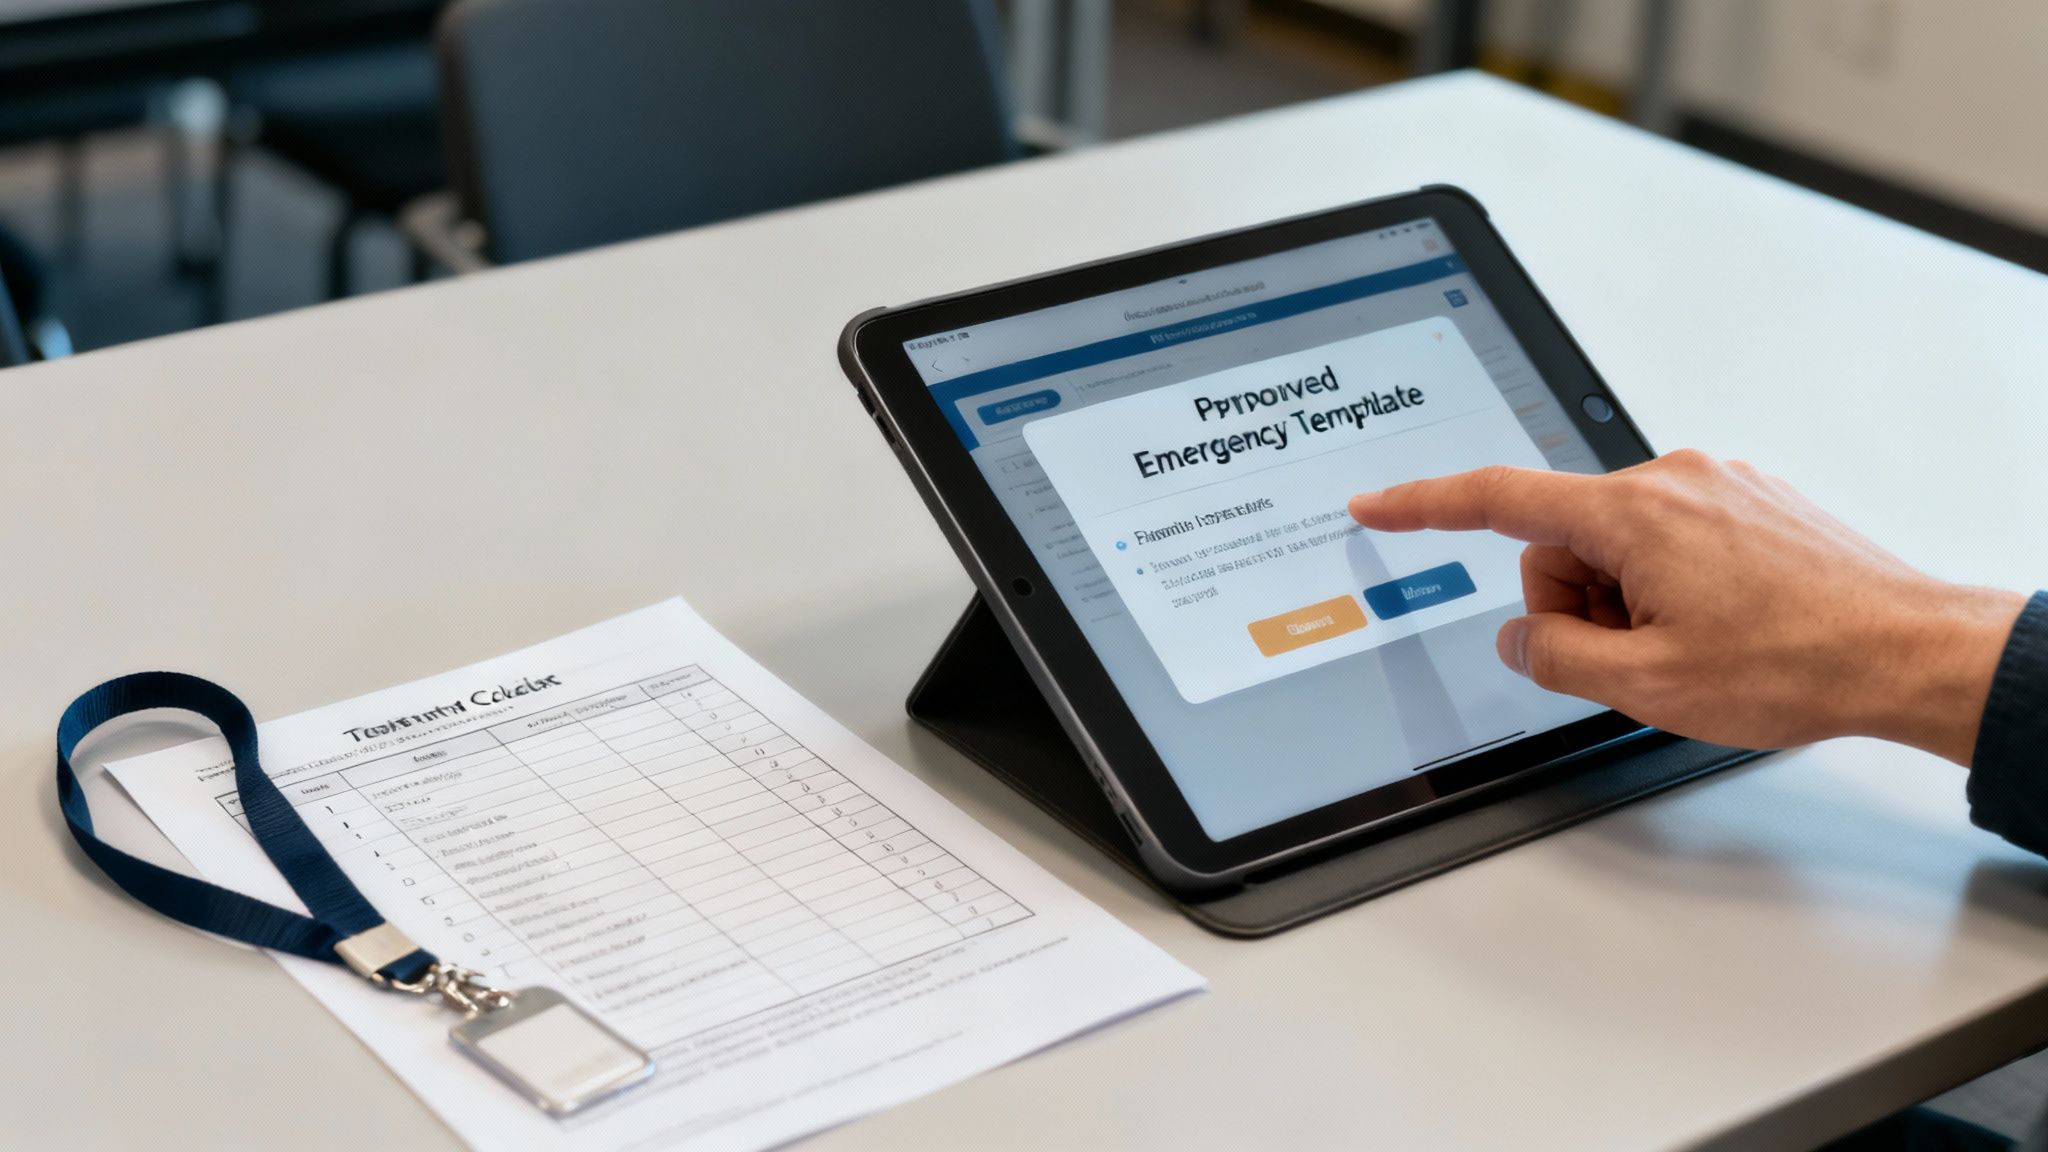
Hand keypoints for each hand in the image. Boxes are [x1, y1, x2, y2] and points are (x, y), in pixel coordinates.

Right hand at [1348, 450, 2025, 762]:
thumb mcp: (1646, 685)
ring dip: (1631, 600)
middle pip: (1563, 541)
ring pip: (1618, 544)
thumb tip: (1525, 639)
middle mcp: (1670, 478)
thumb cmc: (1798, 663)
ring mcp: (1714, 484)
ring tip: (1696, 646)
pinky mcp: (1747, 499)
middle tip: (1637, 657)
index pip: (1496, 499)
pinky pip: (1669, 538)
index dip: (1422, 506)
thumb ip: (1556, 657)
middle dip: (1577, 603)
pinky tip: (1725, 626)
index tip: (1377, 505)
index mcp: (1631, 514)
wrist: (1909, 651)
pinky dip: (1673, 584)